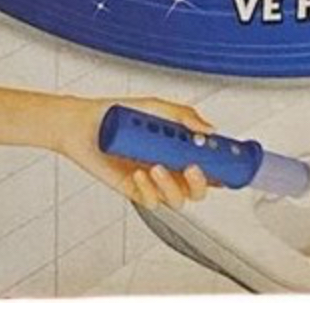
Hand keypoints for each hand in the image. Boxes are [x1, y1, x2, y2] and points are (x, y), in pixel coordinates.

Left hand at [53, 95, 214, 210]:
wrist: (82, 125)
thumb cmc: (117, 113)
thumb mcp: (154, 107)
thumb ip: (183, 116)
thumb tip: (209, 129)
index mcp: (178, 146)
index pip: (208, 163)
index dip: (221, 168)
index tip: (226, 164)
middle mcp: (169, 165)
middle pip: (197, 189)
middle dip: (200, 183)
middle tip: (192, 168)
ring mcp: (153, 180)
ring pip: (176, 199)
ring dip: (170, 186)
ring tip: (156, 166)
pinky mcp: (134, 190)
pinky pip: (149, 201)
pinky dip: (147, 189)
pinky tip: (137, 173)